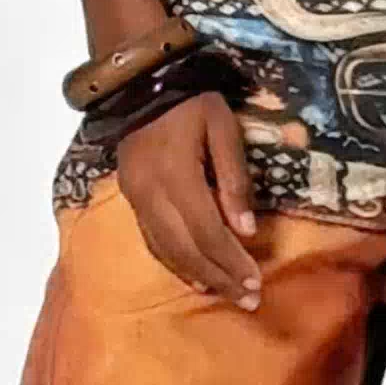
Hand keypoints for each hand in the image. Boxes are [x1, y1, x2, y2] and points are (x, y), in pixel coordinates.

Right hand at [116, 90, 262, 308]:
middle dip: (219, 277)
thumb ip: (234, 178)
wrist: (141, 84)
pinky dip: (174, 263)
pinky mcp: (130, 198)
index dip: (231, 261)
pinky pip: (151, 240)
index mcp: (176, 175)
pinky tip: (194, 277)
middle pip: (186, 249)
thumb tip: (246, 231)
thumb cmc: (191, 102)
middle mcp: (150, 194)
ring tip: (226, 294)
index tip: (256, 282)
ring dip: (198, 276)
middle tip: (248, 300)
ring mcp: (135, 198)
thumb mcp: (223, 127)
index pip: (206, 231)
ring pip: (167, 250)